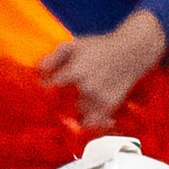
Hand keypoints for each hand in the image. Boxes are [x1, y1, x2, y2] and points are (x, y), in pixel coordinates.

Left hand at [38, 8, 168, 128]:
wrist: (130, 52)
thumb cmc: (100, 47)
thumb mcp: (75, 45)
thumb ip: (54, 58)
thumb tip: (38, 71)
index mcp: (76, 72)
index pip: (51, 89)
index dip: (44, 92)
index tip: (41, 93)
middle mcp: (87, 89)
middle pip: (63, 107)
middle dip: (57, 107)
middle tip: (55, 105)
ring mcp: (99, 100)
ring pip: (78, 116)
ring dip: (73, 113)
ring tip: (72, 108)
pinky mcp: (109, 108)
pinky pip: (94, 123)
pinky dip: (88, 122)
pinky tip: (85, 116)